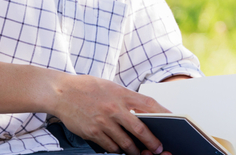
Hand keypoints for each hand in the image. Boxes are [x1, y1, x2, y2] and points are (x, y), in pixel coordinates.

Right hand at [41, 72, 171, 154]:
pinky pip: (109, 146)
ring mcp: (103, 122)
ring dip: (133, 150)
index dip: (164, 114)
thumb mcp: (112, 87)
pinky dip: (116, 149)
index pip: (149, 105)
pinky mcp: (92, 132)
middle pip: (140, 129)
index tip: (173, 123)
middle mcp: (114, 108)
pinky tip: (119, 149)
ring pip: (125, 143)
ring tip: (138, 152)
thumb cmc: (89, 88)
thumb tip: (144, 112)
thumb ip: (127, 99)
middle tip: (157, 149)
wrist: (62, 92)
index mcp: (122, 94)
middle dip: (151, 142)